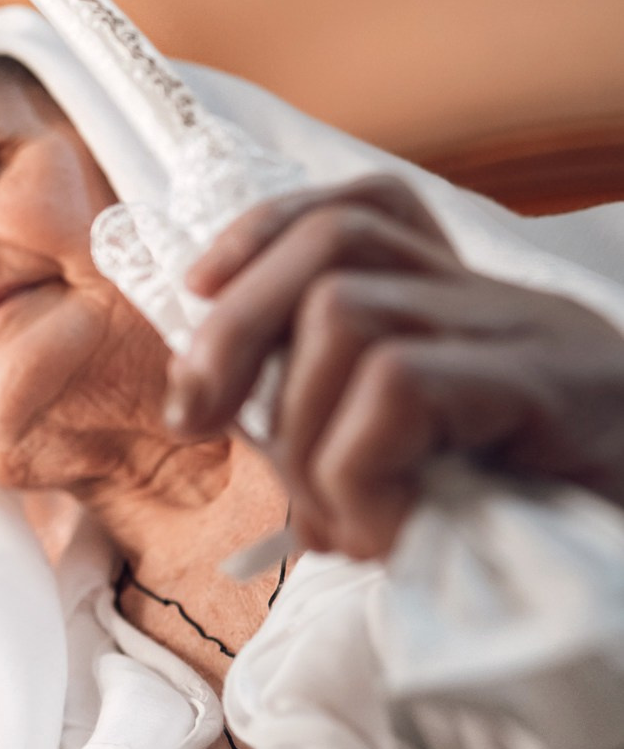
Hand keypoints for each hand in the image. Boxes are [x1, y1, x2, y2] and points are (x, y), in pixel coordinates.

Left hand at [169, 174, 623, 558]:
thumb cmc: (551, 536)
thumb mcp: (427, 478)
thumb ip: (338, 438)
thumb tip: (223, 425)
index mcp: (472, 314)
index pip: (364, 211)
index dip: (264, 233)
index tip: (195, 289)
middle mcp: (503, 305)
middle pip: (333, 240)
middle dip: (232, 328)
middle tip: (197, 422)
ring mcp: (533, 336)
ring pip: (346, 312)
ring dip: (303, 430)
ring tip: (340, 520)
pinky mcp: (553, 387)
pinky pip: (397, 386)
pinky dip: (356, 469)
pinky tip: (387, 534)